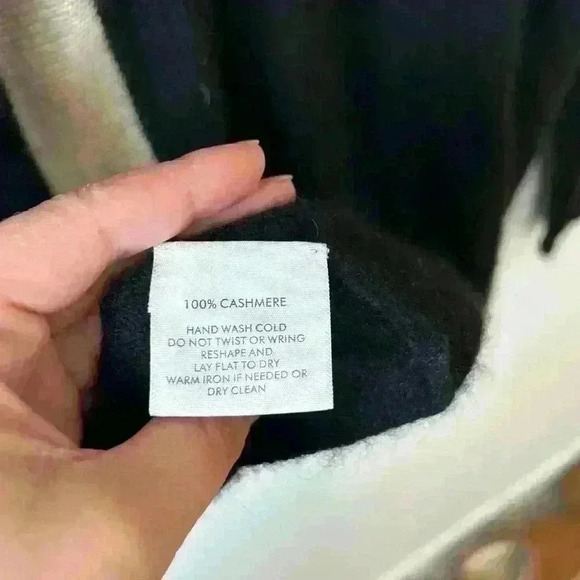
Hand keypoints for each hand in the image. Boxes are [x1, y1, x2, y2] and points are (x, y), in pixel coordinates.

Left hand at [0, 141, 294, 578]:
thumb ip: (198, 441)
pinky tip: (220, 317)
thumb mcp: (113, 520)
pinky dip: (173, 334)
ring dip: (190, 275)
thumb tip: (250, 390)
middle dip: (196, 220)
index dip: (179, 188)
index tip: (253, 162)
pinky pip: (117, 349)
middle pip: (105, 252)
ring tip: (265, 245)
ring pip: (115, 298)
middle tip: (275, 196)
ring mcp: (16, 369)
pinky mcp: (39, 405)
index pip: (86, 230)